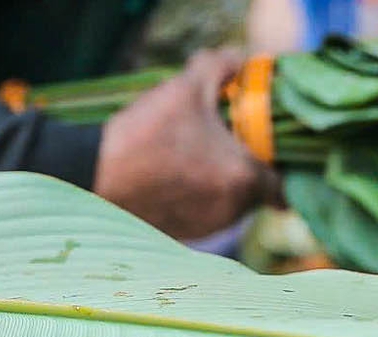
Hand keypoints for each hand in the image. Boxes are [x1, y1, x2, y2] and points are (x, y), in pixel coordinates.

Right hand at [93, 49, 276, 239]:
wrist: (93, 178)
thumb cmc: (145, 135)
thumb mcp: (186, 87)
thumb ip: (221, 67)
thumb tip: (237, 60)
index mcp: (243, 179)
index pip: (285, 187)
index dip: (282, 166)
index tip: (269, 148)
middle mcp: (230, 212)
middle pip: (256, 192)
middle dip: (248, 167)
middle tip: (229, 140)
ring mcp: (205, 228)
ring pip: (230, 204)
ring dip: (223, 181)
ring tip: (198, 154)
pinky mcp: (182, 236)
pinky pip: (205, 213)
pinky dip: (200, 196)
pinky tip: (177, 173)